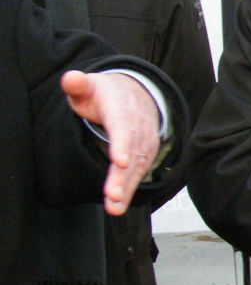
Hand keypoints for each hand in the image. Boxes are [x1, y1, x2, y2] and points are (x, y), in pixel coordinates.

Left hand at [60, 70, 161, 215]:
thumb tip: (71, 78)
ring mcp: (144, 142)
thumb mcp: (90, 85)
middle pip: (132, 154)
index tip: (120, 161)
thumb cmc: (106, 94)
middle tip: (112, 196)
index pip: (123, 128)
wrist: (135, 94)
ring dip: (126, 188)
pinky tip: (118, 203)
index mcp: (122, 109)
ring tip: (114, 207)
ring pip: (137, 167)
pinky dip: (130, 189)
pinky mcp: (146, 154)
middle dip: (123, 176)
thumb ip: (78, 84)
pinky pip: (139, 173)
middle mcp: (138, 127)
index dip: (122, 145)